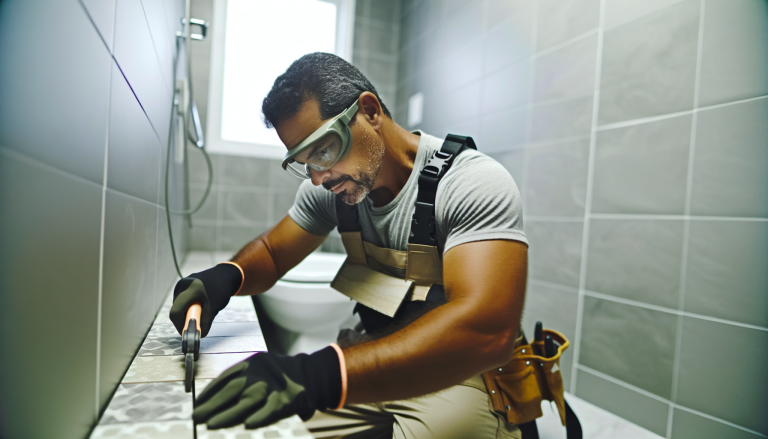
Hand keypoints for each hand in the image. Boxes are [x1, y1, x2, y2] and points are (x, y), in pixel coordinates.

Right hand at [169, 263, 241, 336]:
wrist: (223, 275)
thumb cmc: (221, 290)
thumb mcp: (215, 308)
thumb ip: (205, 322)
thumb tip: (198, 335)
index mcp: (191, 289)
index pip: (176, 312)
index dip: (180, 325)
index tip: (188, 332)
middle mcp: (182, 285)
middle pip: (176, 310)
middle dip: (184, 320)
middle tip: (195, 325)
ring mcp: (180, 285)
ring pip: (177, 306)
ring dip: (186, 313)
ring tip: (200, 311)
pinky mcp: (181, 286)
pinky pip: (180, 301)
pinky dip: (187, 307)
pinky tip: (197, 305)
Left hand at [192, 346, 342, 429]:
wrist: (313, 375)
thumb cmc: (280, 377)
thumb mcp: (260, 369)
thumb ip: (241, 380)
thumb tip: (212, 401)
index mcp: (254, 362)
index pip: (227, 377)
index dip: (210, 392)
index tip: (197, 404)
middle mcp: (263, 371)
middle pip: (234, 388)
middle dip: (213, 404)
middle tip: (197, 416)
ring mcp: (276, 385)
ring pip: (249, 400)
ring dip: (229, 414)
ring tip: (212, 424)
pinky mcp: (289, 399)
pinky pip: (272, 409)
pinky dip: (260, 417)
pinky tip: (247, 425)